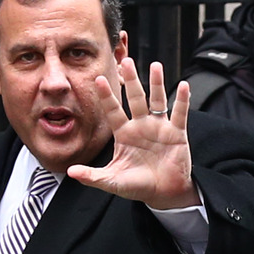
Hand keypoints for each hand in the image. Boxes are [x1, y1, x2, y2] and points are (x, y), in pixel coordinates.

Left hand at [66, 58, 199, 209]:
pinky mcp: (177, 134)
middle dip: (131, 80)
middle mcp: (140, 126)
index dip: (106, 96)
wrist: (163, 194)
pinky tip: (183, 85)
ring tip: (156, 65)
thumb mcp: (112, 181)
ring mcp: (159, 128)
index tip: (99, 79)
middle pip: (135, 98)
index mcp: (123, 134)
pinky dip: (182, 100)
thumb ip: (92, 176)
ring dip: (157, 83)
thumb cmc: (136, 185)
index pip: (113, 111)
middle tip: (126, 60)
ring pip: (157, 101)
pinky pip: (180, 114)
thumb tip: (70, 172)